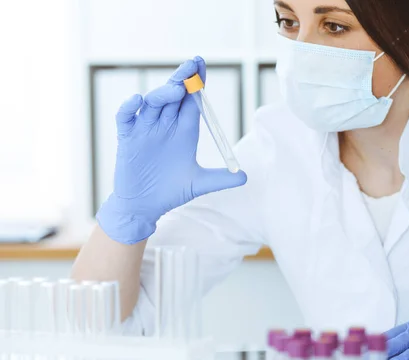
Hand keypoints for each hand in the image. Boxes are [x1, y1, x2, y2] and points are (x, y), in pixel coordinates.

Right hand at [97, 57, 246, 244]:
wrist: (145, 207)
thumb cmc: (171, 192)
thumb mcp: (199, 184)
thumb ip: (221, 179)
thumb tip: (245, 176)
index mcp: (184, 130)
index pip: (192, 101)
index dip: (198, 83)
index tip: (202, 66)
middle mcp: (165, 125)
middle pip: (174, 95)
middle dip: (183, 79)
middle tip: (193, 64)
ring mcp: (145, 129)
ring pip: (152, 103)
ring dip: (162, 93)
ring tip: (175, 89)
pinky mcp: (127, 138)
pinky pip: (125, 118)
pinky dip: (129, 108)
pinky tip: (137, 100)